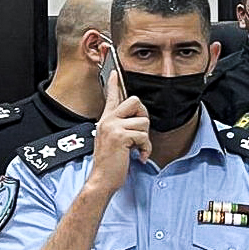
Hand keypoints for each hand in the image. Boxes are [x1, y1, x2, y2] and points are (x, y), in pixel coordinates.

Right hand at [87, 70, 150, 195]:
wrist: (102, 179)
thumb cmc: (110, 163)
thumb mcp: (114, 141)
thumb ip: (122, 128)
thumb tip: (137, 121)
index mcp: (106, 120)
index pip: (111, 97)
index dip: (113, 83)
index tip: (113, 71)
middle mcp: (108, 120)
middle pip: (135, 101)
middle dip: (144, 116)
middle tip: (140, 133)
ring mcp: (113, 126)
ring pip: (144, 121)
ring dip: (145, 139)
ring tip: (136, 149)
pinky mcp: (120, 135)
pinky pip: (144, 136)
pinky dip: (145, 148)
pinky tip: (138, 156)